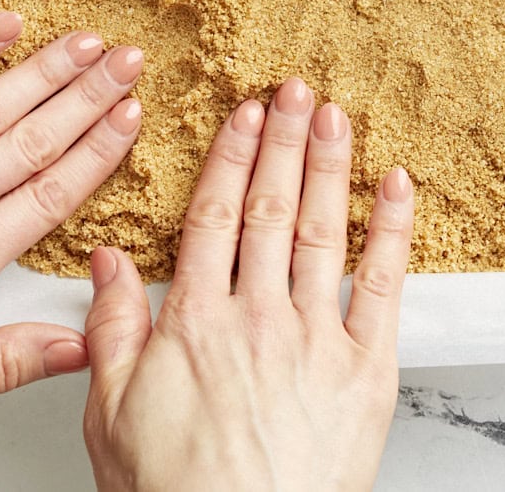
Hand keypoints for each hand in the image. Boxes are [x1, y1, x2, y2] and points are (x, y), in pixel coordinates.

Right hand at [83, 77, 414, 491]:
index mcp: (196, 321)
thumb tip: (108, 262)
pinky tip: (396, 185)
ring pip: (324, 230)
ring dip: (331, 165)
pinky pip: (384, 284)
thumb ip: (110, 330)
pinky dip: (393, 230)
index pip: (215, 216)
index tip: (246, 115)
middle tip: (295, 90)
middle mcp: (258, 315)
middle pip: (272, 208)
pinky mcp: (367, 367)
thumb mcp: (111, 415)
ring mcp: (316, 337)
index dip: (233, 158)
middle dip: (284, 142)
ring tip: (336, 116)